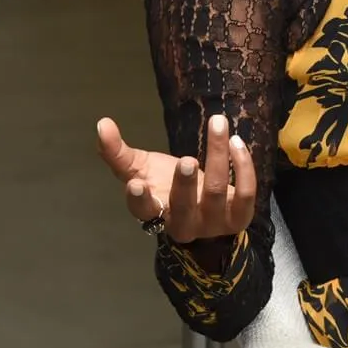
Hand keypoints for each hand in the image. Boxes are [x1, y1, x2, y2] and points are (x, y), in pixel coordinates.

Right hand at [96, 115, 255, 243]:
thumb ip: (118, 152)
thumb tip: (101, 123)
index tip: (137, 184)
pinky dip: (244, 166)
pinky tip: (236, 141)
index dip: (140, 200)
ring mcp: (213, 222)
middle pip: (183, 207)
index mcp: (155, 213)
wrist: (208, 212)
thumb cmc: (168, 188)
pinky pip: (246, 193)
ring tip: (217, 124)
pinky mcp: (239, 217)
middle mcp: (184, 223)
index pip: (143, 212)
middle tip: (187, 160)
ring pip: (216, 192)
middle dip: (185, 184)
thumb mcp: (142, 170)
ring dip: (218, 157)